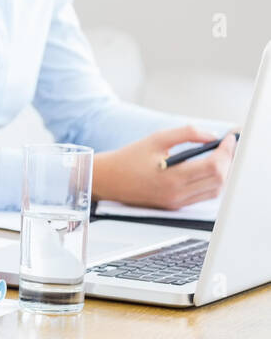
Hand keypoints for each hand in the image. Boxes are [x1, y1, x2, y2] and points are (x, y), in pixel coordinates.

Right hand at [94, 126, 234, 209]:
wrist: (109, 179)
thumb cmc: (129, 158)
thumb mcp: (156, 138)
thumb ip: (186, 133)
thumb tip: (211, 136)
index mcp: (171, 176)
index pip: (213, 166)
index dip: (226, 151)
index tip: (229, 138)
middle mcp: (176, 193)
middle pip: (219, 179)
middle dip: (228, 160)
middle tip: (227, 146)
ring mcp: (177, 202)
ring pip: (215, 190)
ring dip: (223, 173)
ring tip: (221, 156)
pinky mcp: (175, 205)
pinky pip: (204, 196)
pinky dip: (213, 182)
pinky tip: (210, 169)